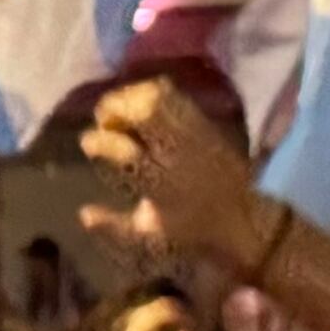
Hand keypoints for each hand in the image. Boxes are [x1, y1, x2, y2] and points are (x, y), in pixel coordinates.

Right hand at [74, 79, 268, 277]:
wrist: (246, 218)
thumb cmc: (195, 230)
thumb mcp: (150, 237)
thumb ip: (114, 225)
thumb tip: (83, 213)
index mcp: (158, 180)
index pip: (122, 149)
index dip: (98, 142)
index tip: (87, 143)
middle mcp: (176, 150)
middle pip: (143, 111)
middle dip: (114, 108)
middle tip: (104, 120)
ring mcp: (192, 132)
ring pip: (159, 97)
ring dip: (133, 96)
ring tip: (122, 110)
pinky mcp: (204, 121)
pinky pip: (176, 95)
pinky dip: (153, 93)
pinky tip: (144, 106)